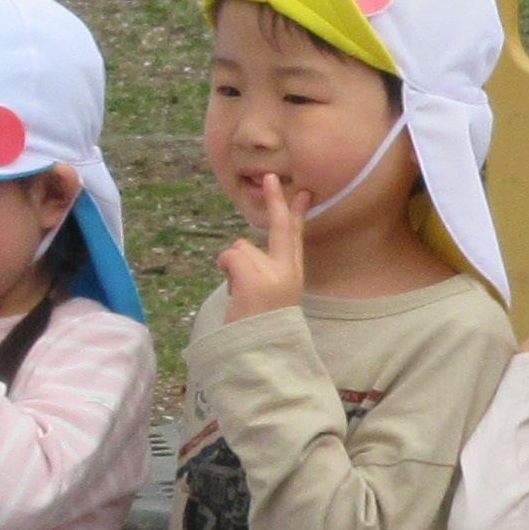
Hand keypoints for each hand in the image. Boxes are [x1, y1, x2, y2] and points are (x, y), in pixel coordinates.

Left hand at [215, 170, 305, 318]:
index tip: (303, 192)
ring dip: (232, 266)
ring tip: (239, 293)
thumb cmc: (259, 327)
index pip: (295, 237)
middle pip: (281, 227)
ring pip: (241, 247)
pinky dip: (225, 269)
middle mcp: (287, 271)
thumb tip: (240, 250)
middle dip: (275, 200)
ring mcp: (272, 273)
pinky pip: (229, 256)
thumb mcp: (267, 296)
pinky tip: (233, 291)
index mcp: (292, 275)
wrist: (261, 352)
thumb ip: (262, 270)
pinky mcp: (254, 277)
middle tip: (270, 176)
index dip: (298, 213)